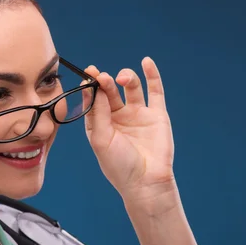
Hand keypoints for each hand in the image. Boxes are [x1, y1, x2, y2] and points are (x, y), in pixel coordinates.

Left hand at [84, 57, 175, 203]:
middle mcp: (119, 117)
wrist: (145, 182)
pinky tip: (146, 62)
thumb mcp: (101, 139)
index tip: (88, 75)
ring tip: (120, 79)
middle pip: (110, 91)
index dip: (90, 87)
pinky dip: (152, 75)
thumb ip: (98, 113)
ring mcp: (138, 114)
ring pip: (131, 88)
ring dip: (125, 78)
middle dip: (104, 82)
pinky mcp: (157, 115)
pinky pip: (155, 91)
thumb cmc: (119, 165)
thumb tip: (94, 88)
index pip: (94, 100)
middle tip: (100, 76)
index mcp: (101, 124)